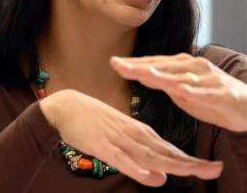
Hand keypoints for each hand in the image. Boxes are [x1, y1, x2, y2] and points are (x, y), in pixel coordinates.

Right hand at [39, 89, 222, 185]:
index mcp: (140, 133)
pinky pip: (120, 159)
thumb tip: (161, 178)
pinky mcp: (102, 144)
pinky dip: (135, 168)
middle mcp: (134, 136)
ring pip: (148, 156)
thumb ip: (141, 159)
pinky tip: (148, 176)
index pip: (170, 150)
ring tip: (193, 171)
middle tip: (215, 168)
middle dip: (190, 163)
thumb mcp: (122, 142)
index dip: (191, 160)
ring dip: (171, 164)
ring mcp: (119, 140)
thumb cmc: (96, 123)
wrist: (69, 106)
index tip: (212, 166)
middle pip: (165, 153)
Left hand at [111, 54, 246, 131]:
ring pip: (180, 76)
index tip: (114, 62)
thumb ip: (166, 83)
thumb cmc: (211, 96)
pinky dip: (193, 90)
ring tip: (143, 73)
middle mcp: (192, 66)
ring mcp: (206, 78)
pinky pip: (205, 91)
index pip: (153, 63)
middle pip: (161, 66)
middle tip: (117, 64)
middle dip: (139, 66)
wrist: (246, 105)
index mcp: (181, 66)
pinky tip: (182, 89)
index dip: (134, 63)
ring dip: (161, 74)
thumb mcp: (183, 91)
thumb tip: (144, 76)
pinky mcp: (220, 91)